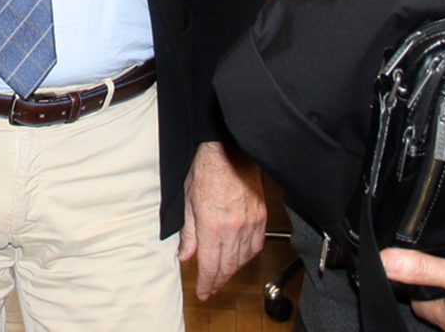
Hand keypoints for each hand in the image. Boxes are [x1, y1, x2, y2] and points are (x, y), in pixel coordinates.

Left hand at [177, 141, 266, 299]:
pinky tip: (240, 258)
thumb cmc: (206, 170)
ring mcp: (249, 223)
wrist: (229, 152)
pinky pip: (256, 245)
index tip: (203, 292)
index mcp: (212, 226)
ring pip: (242, 259)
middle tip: (211, 288)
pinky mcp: (260, 217)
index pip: (210, 266)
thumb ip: (188, 233)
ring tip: (223, 275)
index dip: (206, 283)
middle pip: (227, 266)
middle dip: (218, 281)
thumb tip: (185, 254)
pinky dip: (247, 256)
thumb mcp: (188, 202)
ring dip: (232, 271)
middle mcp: (233, 228)